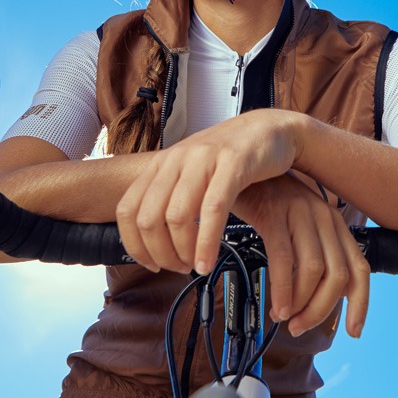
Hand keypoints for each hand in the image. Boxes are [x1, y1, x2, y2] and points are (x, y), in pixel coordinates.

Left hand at [115, 110, 301, 275]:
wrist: (271, 129)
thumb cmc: (232, 157)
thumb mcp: (191, 172)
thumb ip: (171, 196)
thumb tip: (154, 237)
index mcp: (161, 164)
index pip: (127, 209)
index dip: (135, 245)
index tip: (151, 263)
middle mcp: (176, 160)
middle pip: (148, 219)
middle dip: (160, 254)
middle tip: (178, 268)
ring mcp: (203, 159)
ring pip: (176, 217)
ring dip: (183, 252)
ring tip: (195, 265)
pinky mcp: (233, 164)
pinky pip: (212, 210)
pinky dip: (206, 243)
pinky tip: (209, 260)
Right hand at [231, 174, 369, 337]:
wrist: (237, 167)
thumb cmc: (266, 200)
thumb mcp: (298, 225)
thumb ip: (313, 253)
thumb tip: (320, 296)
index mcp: (334, 223)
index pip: (360, 269)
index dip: (360, 303)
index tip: (353, 330)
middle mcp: (323, 217)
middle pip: (338, 275)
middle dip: (321, 310)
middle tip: (300, 327)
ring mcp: (299, 214)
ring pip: (314, 271)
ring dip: (300, 303)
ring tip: (284, 317)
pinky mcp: (273, 214)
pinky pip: (284, 259)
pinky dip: (281, 289)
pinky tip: (275, 304)